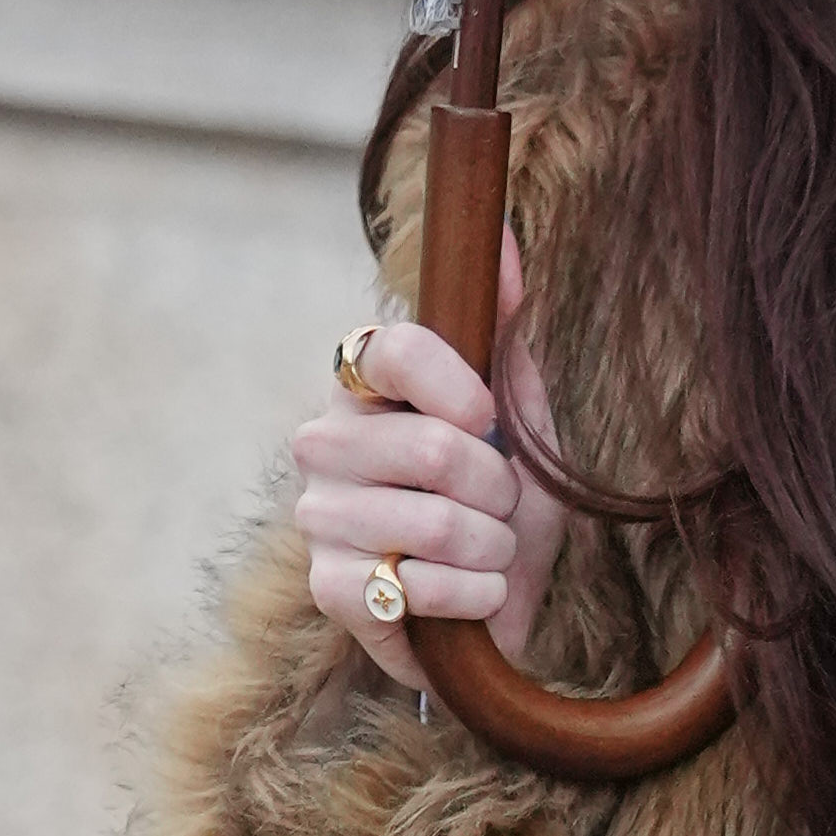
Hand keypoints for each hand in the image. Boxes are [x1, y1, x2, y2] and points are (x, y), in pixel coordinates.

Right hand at [298, 305, 565, 704]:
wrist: (501, 603)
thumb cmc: (503, 499)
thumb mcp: (516, 406)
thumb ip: (500, 322)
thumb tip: (499, 232)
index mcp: (361, 386)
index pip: (394, 349)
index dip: (461, 389)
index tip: (490, 422)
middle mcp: (323, 442)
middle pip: (433, 448)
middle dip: (499, 488)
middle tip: (501, 505)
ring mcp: (319, 517)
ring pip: (438, 523)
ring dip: (494, 548)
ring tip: (488, 551)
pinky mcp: (328, 589)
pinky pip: (419, 587)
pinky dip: (473, 597)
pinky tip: (469, 597)